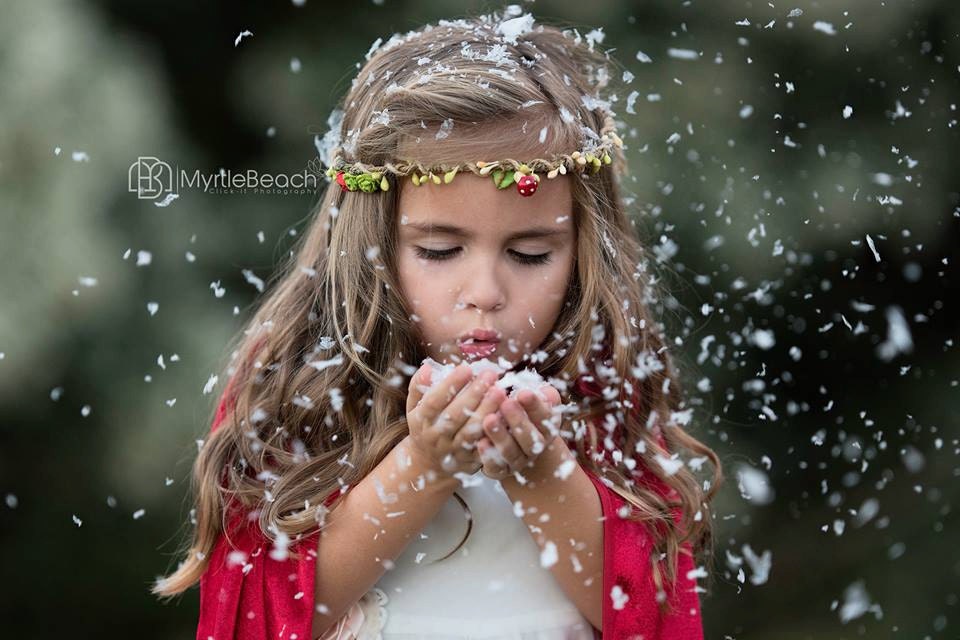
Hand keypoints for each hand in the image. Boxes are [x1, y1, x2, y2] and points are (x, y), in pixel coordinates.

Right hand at [405, 362, 503, 476]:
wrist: (429, 464)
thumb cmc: (425, 426)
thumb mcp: (415, 407)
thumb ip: (419, 386)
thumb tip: (428, 367)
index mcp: (421, 420)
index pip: (434, 401)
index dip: (450, 385)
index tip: (466, 368)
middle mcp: (436, 437)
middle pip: (455, 416)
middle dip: (474, 394)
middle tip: (490, 375)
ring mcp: (454, 451)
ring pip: (471, 432)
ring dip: (487, 411)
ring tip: (501, 391)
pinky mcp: (470, 461)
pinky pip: (485, 447)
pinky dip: (495, 431)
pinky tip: (506, 414)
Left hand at [476, 385, 561, 480]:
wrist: (512, 442)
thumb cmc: (521, 411)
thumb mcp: (531, 399)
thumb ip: (539, 394)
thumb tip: (545, 390)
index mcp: (546, 427)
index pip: (545, 417)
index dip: (535, 405)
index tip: (524, 392)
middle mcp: (535, 447)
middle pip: (531, 438)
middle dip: (519, 420)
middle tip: (507, 404)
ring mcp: (518, 461)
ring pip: (512, 452)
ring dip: (501, 436)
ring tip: (489, 419)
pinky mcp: (500, 470)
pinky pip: (496, 467)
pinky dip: (488, 456)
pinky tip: (481, 442)